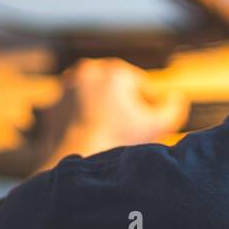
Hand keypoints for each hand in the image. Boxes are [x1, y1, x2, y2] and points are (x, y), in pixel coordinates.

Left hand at [31, 58, 188, 168]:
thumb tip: (177, 97)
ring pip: (91, 99)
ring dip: (100, 111)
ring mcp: (65, 89)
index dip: (147, 106)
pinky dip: (79, 122)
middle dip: (122, 106)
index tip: (147, 126)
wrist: (77, 159)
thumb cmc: (120, 140)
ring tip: (108, 135)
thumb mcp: (159, 125)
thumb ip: (174, 108)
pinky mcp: (51, 108)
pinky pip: (71, 113)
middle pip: (114, 89)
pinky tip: (88, 139)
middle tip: (127, 131)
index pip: (139, 85)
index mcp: (115, 70)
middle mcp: (88, 72)